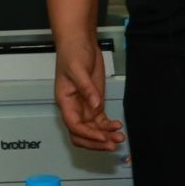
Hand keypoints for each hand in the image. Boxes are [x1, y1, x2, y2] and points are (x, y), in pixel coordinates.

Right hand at [53, 37, 122, 151]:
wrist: (80, 41)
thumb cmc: (72, 52)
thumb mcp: (78, 69)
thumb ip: (86, 88)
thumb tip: (95, 105)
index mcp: (65, 101)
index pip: (74, 125)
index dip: (88, 134)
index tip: (102, 137)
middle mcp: (74, 107)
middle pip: (82, 134)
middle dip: (96, 142)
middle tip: (112, 144)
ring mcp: (85, 106)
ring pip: (93, 130)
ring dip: (105, 136)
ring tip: (119, 137)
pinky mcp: (94, 102)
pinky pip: (100, 121)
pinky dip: (108, 127)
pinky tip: (117, 126)